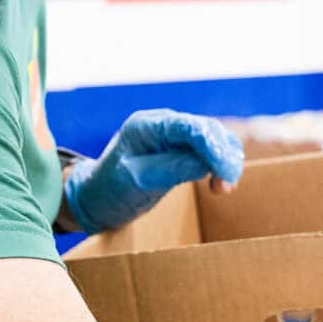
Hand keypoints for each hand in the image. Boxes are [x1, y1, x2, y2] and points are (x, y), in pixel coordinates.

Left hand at [63, 108, 242, 234]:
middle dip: (223, 156)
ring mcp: (173, 136)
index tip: (226, 174)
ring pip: (213, 139)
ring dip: (225, 160)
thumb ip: (172, 168)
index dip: (214, 148)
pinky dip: (220, 165)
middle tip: (226, 187)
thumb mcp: (137, 181)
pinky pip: (209, 151)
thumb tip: (208, 164)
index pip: (191, 127)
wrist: (96, 197)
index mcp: (147, 125)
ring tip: (223, 188)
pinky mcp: (180, 150)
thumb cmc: (110, 189)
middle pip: (208, 130)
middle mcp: (164, 124)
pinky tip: (219, 183)